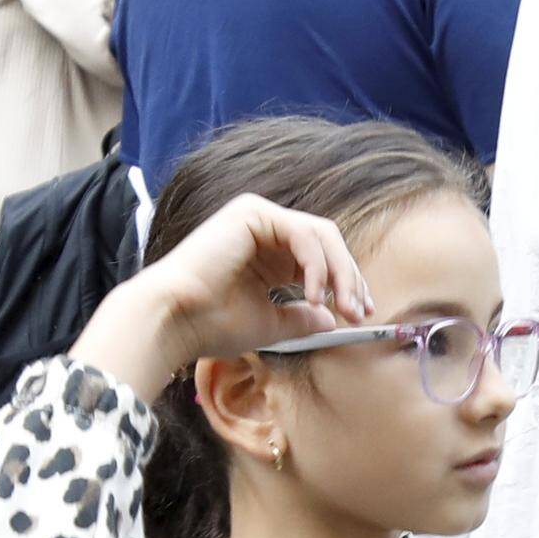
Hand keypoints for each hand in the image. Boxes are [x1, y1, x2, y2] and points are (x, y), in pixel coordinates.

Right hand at [79, 191, 372, 387]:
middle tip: (359, 312)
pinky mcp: (252, 212)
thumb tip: (334, 318)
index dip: (347, 284)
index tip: (361, 314)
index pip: (321, 259)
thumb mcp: (272, 324)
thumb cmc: (214, 325)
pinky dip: (316, 264)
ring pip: (321, 235)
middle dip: (350, 278)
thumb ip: (304, 318)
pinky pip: (302, 234)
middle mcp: (265, 230)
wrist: (177, 320)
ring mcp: (258, 217)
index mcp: (268, 254)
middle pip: (328, 242)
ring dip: (340, 273)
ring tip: (342, 307)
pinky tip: (314, 294)